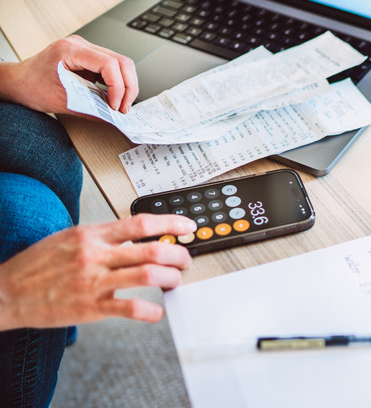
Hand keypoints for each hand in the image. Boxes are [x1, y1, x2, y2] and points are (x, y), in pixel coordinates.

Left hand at [0, 35, 137, 113]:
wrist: (18, 82)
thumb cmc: (31, 87)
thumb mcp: (62, 102)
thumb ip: (90, 109)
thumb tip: (113, 116)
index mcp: (70, 50)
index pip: (109, 64)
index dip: (118, 87)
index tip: (115, 106)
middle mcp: (81, 45)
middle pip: (121, 62)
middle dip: (128, 87)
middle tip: (124, 108)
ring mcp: (86, 50)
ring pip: (121, 64)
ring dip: (125, 86)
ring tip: (120, 105)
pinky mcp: (89, 58)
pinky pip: (112, 68)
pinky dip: (118, 84)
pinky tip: (114, 98)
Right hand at [0, 214, 195, 329]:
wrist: (6, 292)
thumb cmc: (38, 265)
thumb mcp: (70, 237)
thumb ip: (103, 236)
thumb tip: (137, 233)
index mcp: (92, 234)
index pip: (141, 223)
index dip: (170, 224)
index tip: (187, 227)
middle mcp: (95, 255)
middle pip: (151, 250)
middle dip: (178, 255)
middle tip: (186, 260)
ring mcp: (93, 282)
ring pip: (146, 276)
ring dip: (170, 279)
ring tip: (175, 281)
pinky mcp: (90, 307)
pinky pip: (129, 309)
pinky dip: (150, 312)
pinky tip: (157, 312)